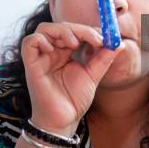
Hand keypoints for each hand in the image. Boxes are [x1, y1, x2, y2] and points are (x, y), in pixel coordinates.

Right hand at [21, 21, 124, 135]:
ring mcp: (41, 57)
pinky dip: (41, 39)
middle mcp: (52, 52)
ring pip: (44, 29)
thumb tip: (119, 43)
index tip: (104, 36)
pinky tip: (54, 49)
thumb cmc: (74, 100)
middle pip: (61, 26)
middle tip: (95, 39)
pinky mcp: (31, 65)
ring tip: (75, 43)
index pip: (74, 30)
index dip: (88, 29)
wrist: (63, 121)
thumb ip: (103, 58)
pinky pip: (29, 42)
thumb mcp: (93, 75)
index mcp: (65, 52)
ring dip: (62, 31)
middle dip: (79, 29)